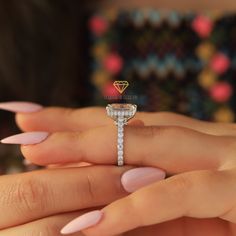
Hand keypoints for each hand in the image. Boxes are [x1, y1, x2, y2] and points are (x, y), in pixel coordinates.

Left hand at [7, 104, 235, 234]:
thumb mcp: (194, 193)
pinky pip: (178, 196)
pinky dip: (133, 208)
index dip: (80, 120)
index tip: (38, 120)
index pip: (123, 123)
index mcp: (188, 141)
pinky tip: (91, 220)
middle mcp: (199, 140)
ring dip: (89, 152)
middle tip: (24, 124)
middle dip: (72, 126)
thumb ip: (156, 188)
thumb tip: (110, 189)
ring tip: (37, 150)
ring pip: (145, 148)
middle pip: (124, 126)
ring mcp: (222, 160)